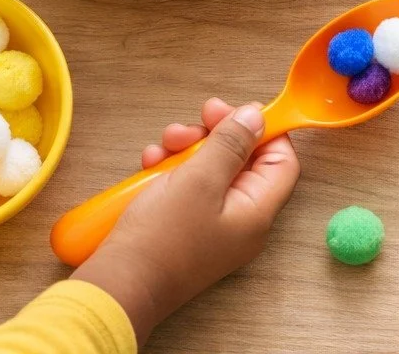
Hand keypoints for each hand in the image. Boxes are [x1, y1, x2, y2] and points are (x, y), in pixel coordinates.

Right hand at [72, 98, 300, 343]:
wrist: (117, 286)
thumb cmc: (161, 238)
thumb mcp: (199, 179)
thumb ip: (230, 144)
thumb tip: (255, 116)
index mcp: (257, 211)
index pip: (280, 161)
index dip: (264, 131)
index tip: (234, 111)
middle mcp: (240, 220)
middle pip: (242, 161)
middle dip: (214, 136)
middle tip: (191, 124)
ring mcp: (211, 225)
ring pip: (210, 170)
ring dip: (187, 151)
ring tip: (163, 148)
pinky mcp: (184, 227)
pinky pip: (187, 188)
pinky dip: (170, 171)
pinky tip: (150, 165)